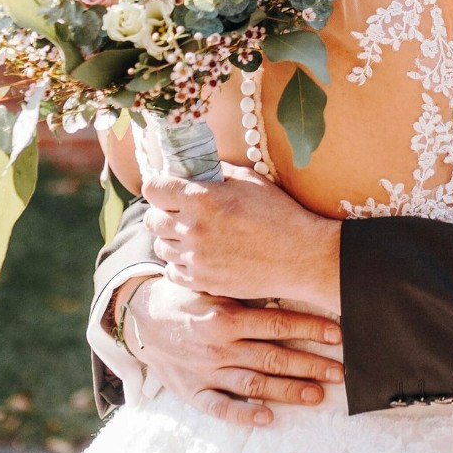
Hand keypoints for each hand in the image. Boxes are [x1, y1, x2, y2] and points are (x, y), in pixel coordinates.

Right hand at [124, 274, 343, 426]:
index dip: (310, 328)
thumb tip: (290, 280)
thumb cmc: (187, 297)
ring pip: (254, 384)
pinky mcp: (193, 391)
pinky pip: (220, 407)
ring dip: (288, 390)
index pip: (276, 323)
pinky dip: (244, 415)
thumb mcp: (213, 285)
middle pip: (272, 357)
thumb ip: (246, 289)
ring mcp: (206, 371)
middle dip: (310, 365)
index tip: (338, 334)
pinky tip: (268, 417)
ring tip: (317, 395)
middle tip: (340, 372)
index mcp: (226, 317)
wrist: (141, 317)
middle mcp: (218, 346)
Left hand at [142, 168, 342, 316]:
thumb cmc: (280, 214)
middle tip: (180, 212)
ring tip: (192, 236)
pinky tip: (197, 256)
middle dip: (163, 211)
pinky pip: (172, 272)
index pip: (153, 188)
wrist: (300, 257)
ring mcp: (196, 259)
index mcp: (201, 199)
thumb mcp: (251, 181)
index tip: (168, 188)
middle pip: (152, 219)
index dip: (160, 185)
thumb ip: (217, 173)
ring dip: (171, 239)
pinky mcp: (203, 282)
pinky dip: (180, 263)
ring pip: (160, 247)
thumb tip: (195, 171)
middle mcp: (192, 229)